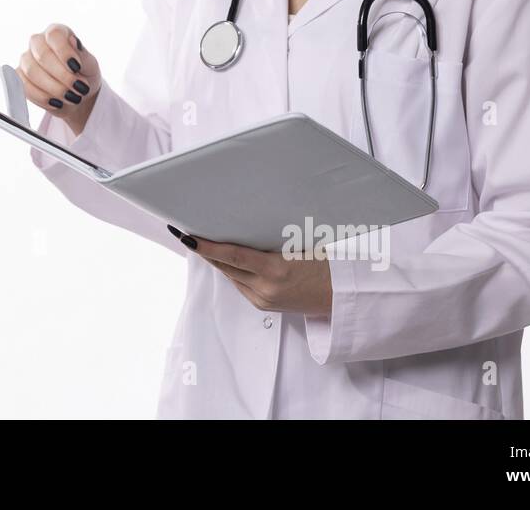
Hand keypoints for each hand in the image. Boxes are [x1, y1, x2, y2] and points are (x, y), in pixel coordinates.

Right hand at [16, 23, 101, 135]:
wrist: (75, 94)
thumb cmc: (84, 74)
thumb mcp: (91, 65)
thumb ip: (82, 55)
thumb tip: (73, 41)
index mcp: (57, 33)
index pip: (54, 35)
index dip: (64, 51)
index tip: (76, 67)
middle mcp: (38, 42)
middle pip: (42, 55)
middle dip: (62, 75)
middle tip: (78, 88)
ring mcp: (26, 59)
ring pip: (32, 72)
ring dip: (54, 88)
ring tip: (71, 97)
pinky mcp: (20, 78)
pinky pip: (24, 87)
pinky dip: (43, 98)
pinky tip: (57, 102)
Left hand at [175, 231, 333, 316]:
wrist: (342, 296)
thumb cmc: (327, 264)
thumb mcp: (302, 246)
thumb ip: (272, 240)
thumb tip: (247, 223)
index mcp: (276, 269)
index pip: (232, 256)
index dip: (207, 247)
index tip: (187, 236)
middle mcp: (266, 288)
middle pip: (226, 267)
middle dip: (206, 251)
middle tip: (188, 233)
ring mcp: (264, 300)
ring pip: (231, 276)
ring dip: (217, 261)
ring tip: (201, 242)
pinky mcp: (264, 306)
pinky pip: (240, 285)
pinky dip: (232, 271)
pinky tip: (225, 259)